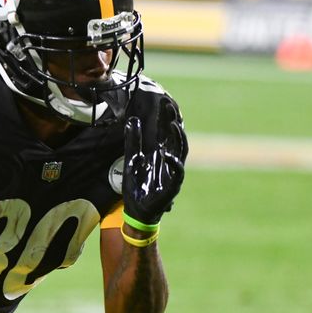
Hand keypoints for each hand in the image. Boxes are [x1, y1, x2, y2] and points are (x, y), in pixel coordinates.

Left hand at [122, 100, 186, 225]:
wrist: (137, 211)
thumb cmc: (137, 187)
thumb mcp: (131, 160)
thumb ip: (133, 141)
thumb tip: (132, 120)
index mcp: (160, 154)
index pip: (165, 132)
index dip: (165, 117)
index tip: (164, 101)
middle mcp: (170, 161)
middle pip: (174, 137)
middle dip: (172, 121)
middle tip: (169, 105)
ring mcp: (172, 173)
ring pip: (180, 152)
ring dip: (177, 138)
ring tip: (173, 124)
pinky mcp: (172, 187)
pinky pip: (177, 174)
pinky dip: (174, 164)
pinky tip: (167, 155)